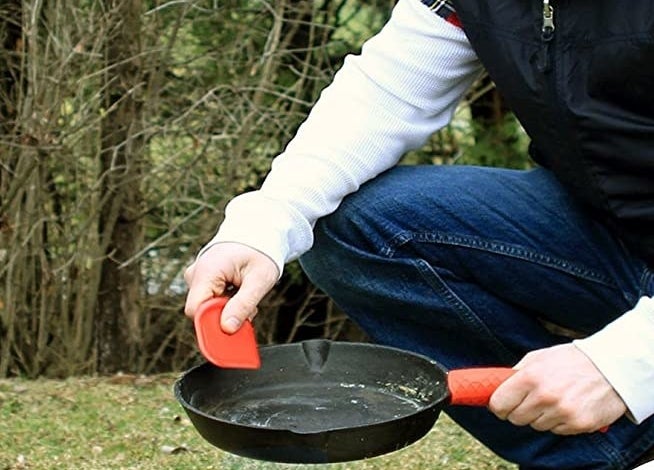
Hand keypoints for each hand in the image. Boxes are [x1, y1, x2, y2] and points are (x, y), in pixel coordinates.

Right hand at [183, 242, 278, 332]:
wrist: (258, 233)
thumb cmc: (260, 252)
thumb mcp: (259, 280)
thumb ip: (243, 304)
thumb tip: (227, 328)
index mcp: (207, 271)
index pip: (196, 310)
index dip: (212, 324)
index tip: (233, 331)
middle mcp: (196, 274)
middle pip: (202, 311)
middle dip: (225, 316)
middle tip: (249, 310)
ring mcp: (197, 277)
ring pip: (207, 308)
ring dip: (228, 309)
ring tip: (246, 294)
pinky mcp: (202, 280)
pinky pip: (210, 300)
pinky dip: (226, 303)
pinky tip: (239, 293)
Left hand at [488, 343, 625, 434]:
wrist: (611, 367)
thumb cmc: (571, 360)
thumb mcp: (539, 357)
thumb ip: (517, 372)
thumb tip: (497, 386)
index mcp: (530, 377)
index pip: (499, 404)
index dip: (498, 406)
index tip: (501, 405)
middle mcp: (545, 396)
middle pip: (515, 418)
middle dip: (518, 411)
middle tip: (529, 402)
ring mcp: (562, 412)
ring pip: (535, 426)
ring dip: (540, 416)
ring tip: (554, 400)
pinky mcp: (578, 424)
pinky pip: (556, 431)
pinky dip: (558, 422)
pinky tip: (567, 407)